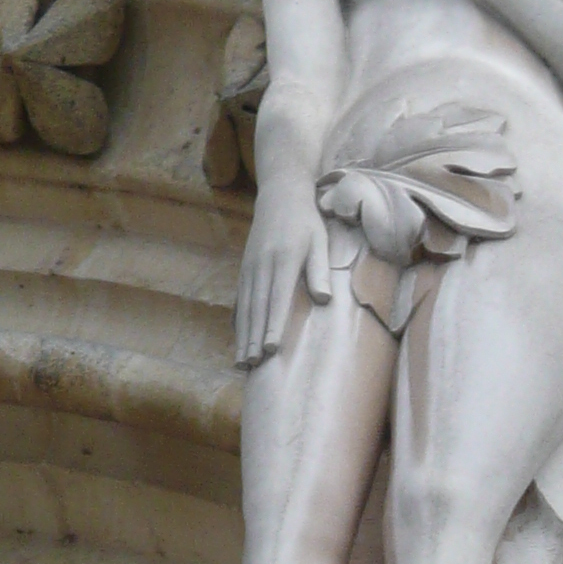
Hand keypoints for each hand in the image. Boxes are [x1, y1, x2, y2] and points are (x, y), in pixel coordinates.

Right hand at [234, 185, 327, 363]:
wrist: (280, 197)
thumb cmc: (306, 222)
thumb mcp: (319, 241)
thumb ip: (320, 269)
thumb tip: (323, 299)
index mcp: (284, 261)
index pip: (277, 299)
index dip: (273, 325)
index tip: (270, 349)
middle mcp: (262, 267)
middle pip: (257, 309)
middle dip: (253, 339)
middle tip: (252, 366)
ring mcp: (250, 269)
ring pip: (245, 308)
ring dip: (243, 336)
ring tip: (241, 362)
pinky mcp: (245, 270)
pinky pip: (240, 300)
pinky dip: (238, 322)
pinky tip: (238, 339)